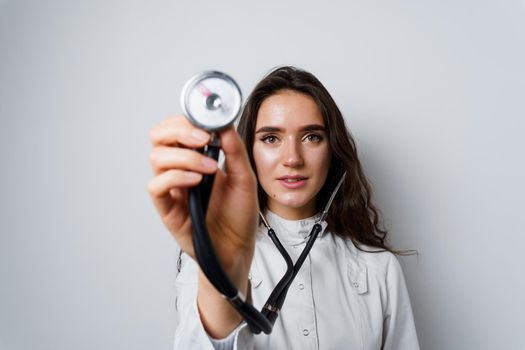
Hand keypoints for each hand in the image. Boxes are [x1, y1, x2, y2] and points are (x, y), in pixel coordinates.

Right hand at [147, 115, 258, 282]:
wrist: (237, 247)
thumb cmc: (239, 214)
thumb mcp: (244, 177)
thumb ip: (234, 150)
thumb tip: (225, 124)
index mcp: (196, 157)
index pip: (177, 127)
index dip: (186, 120)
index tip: (207, 123)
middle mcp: (179, 169)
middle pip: (159, 137)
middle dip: (179, 131)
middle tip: (204, 139)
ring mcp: (171, 188)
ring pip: (156, 157)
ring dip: (184, 156)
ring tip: (210, 168)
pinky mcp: (167, 208)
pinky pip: (156, 186)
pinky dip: (175, 178)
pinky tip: (196, 181)